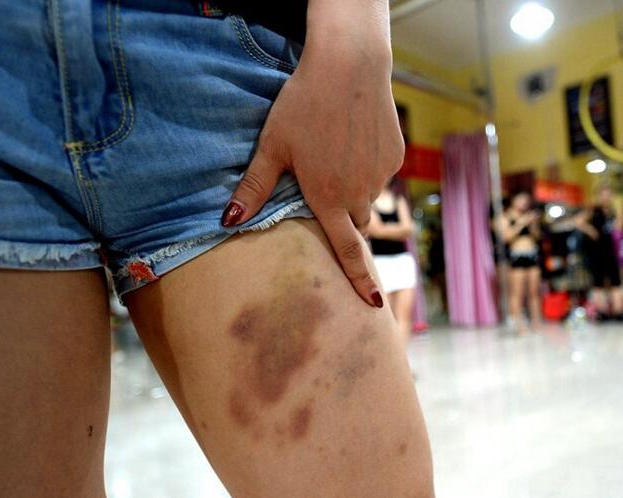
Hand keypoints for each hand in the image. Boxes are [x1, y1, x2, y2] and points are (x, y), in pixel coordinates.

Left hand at [221, 30, 402, 308]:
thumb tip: (227, 221)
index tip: (373, 304)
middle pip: (354, 222)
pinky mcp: (395, 156)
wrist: (350, 68)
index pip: (348, 251)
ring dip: (353, 189)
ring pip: (367, 196)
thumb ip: (254, 188)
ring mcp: (380, 175)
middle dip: (342, 217)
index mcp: (329, 198)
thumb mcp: (272, 146)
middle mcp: (360, 193)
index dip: (360, 280)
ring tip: (335, 154)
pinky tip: (352, 139)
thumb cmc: (303, 105)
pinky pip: (380, 173)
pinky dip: (367, 166)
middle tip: (325, 189)